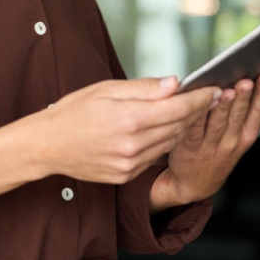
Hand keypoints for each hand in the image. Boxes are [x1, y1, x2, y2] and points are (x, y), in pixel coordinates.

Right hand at [32, 77, 216, 184]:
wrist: (46, 145)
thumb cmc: (72, 111)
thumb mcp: (104, 90)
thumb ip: (142, 88)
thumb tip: (175, 83)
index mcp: (128, 118)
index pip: (177, 107)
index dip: (199, 98)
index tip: (213, 90)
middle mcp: (133, 144)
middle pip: (178, 126)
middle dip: (194, 111)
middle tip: (206, 98)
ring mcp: (130, 163)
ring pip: (169, 143)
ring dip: (181, 127)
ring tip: (186, 113)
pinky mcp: (126, 175)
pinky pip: (154, 157)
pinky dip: (162, 143)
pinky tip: (160, 131)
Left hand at [150, 73, 259, 210]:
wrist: (195, 184)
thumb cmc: (221, 150)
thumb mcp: (244, 135)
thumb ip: (256, 110)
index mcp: (246, 135)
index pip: (259, 112)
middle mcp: (232, 141)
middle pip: (240, 115)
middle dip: (246, 96)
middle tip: (250, 78)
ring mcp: (210, 145)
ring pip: (219, 122)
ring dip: (225, 105)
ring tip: (230, 88)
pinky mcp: (188, 147)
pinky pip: (194, 128)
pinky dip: (198, 116)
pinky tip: (200, 102)